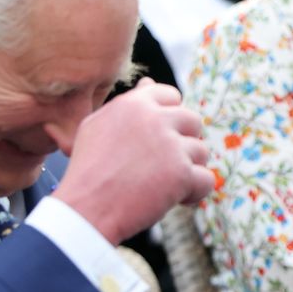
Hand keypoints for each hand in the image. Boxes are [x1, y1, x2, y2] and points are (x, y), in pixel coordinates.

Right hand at [51, 79, 212, 244]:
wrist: (85, 208)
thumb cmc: (88, 170)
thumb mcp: (97, 126)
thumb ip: (126, 105)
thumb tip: (148, 83)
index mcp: (134, 104)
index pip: (171, 96)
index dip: (170, 119)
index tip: (159, 141)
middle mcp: (155, 119)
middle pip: (193, 121)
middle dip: (184, 143)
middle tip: (165, 165)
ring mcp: (171, 146)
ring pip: (201, 151)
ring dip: (188, 170)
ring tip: (165, 185)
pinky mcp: (182, 174)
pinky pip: (207, 179)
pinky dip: (195, 192)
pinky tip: (177, 199)